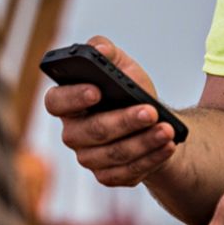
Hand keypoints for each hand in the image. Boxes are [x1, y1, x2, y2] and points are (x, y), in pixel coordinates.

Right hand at [44, 36, 177, 186]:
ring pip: (114, 153)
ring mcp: (88, 157)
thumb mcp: (122, 66)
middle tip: (150, 112)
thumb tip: (99, 49)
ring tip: (166, 130)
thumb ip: (107, 51)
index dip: (73, 97)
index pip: (56, 101)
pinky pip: (126, 172)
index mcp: (66, 102)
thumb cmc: (130, 92)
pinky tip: (167, 146)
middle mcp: (72, 133)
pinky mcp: (106, 176)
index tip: (97, 90)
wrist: (152, 122)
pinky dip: (150, 158)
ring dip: (144, 142)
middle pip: (93, 130)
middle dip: (124, 121)